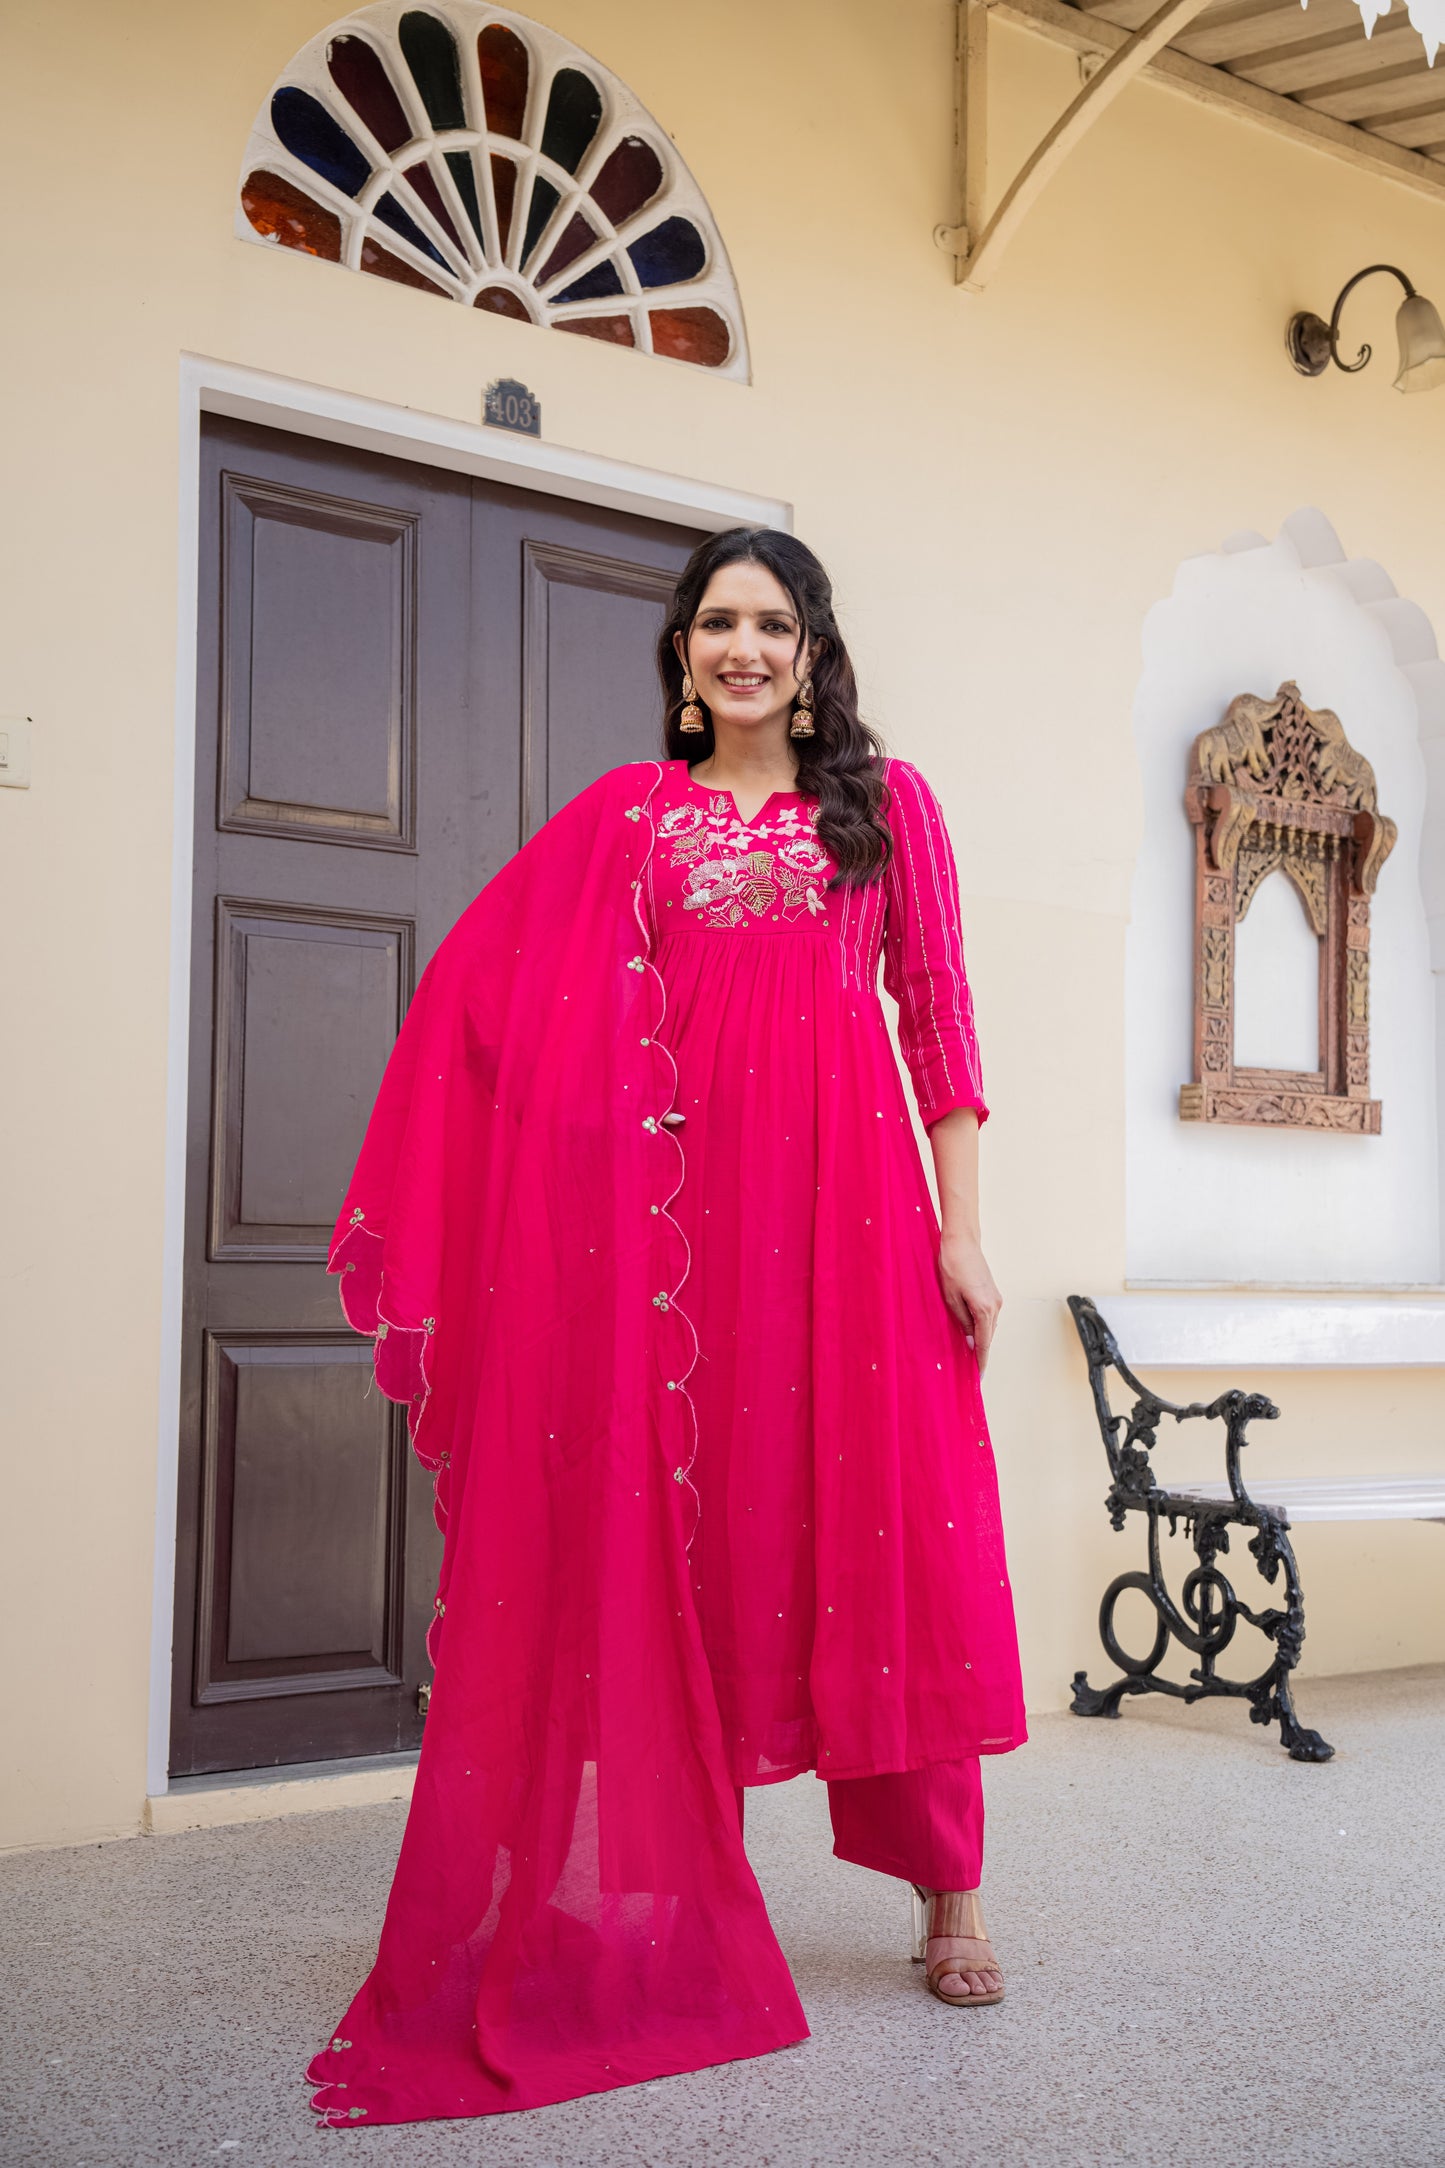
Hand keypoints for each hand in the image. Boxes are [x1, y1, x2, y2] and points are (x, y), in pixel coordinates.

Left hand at [936, 1231, 1001, 1371]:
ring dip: (982, 1339)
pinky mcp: (992, 1293)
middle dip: (981, 1353)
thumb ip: (962, 1321)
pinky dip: (982, 1327)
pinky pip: (989, 1316)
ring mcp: (996, 1298)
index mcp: (984, 1309)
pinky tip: (973, 1332)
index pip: (983, 1343)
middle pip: (988, 1336)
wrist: (962, 1242)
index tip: (979, 1376)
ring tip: (971, 1354)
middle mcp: (995, 1305)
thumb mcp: (951, 1298)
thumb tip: (970, 1340)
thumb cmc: (952, 1266)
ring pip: (989, 1326)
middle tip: (973, 1370)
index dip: (981, 1361)